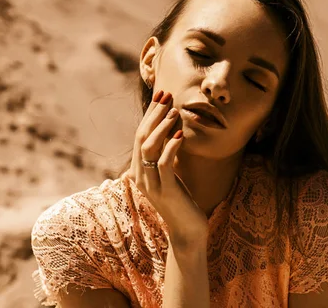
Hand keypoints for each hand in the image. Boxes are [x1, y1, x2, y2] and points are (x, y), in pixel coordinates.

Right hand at [128, 90, 208, 247]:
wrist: (187, 231)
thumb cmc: (180, 201)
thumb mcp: (169, 175)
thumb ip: (164, 157)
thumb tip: (169, 132)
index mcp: (139, 169)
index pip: (140, 135)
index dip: (150, 114)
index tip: (161, 95)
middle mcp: (140, 175)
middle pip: (141, 137)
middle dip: (154, 114)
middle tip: (166, 96)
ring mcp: (151, 184)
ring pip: (149, 148)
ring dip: (161, 127)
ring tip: (174, 112)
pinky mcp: (165, 191)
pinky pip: (164, 164)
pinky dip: (171, 147)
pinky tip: (181, 135)